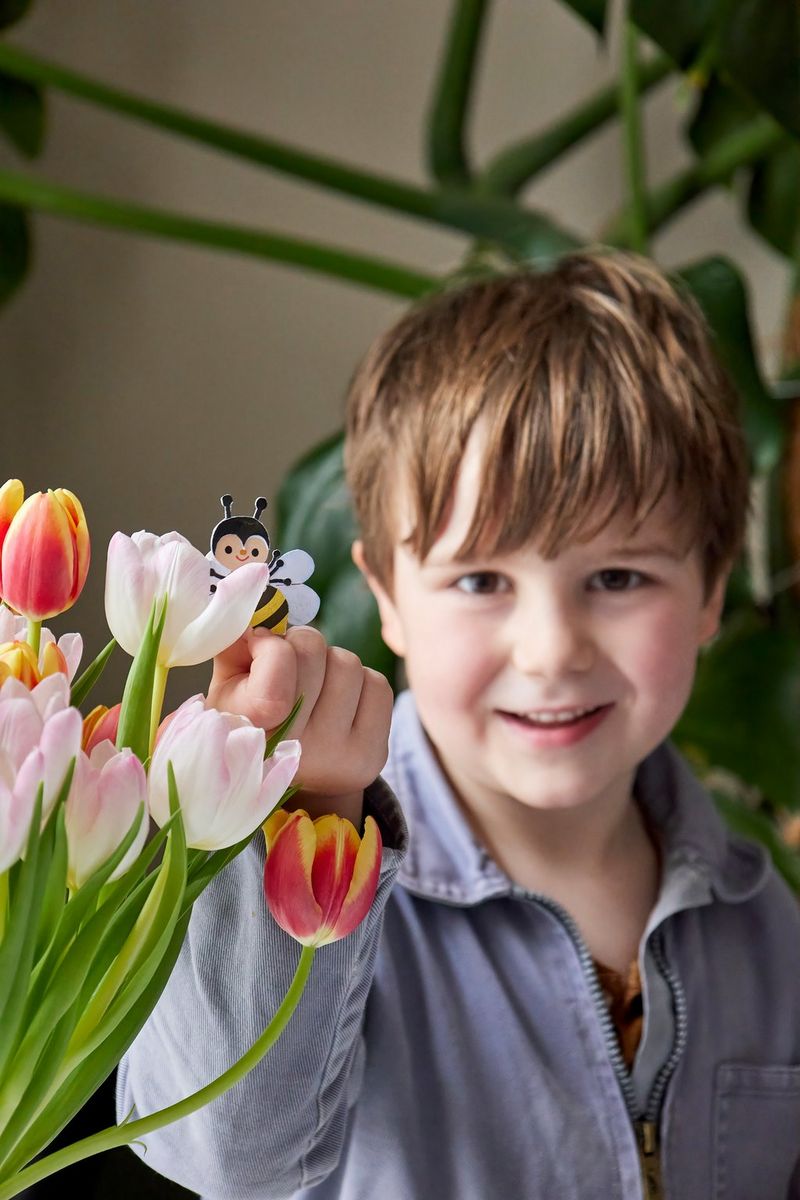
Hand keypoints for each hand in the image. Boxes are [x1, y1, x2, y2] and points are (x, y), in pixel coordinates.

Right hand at [208, 626, 392, 823]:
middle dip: (301, 646)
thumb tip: (264, 615)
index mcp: (247, 726)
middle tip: (291, 666)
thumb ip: (238, 645)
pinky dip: (361, 683)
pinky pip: (377, 685)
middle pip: (312, 648)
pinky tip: (341, 703)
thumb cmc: (254, 716)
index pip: (278, 659)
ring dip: (332, 665)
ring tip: (316, 688)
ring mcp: (335, 756)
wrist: (293, 775)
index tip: (260, 648)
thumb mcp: (229, 683)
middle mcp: (292, 748)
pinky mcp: (371, 756)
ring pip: (347, 663)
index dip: (271, 645)